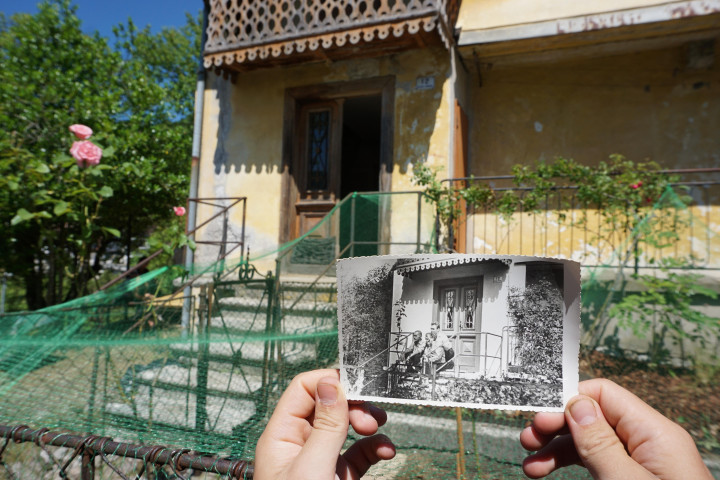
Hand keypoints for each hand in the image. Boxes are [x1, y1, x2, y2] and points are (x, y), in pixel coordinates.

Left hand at [254, 369, 395, 478]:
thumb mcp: (312, 468)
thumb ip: (326, 426)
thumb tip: (331, 382)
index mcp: (281, 437)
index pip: (303, 389)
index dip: (331, 382)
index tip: (358, 386)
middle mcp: (299, 445)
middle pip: (328, 404)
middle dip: (354, 404)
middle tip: (371, 415)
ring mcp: (320, 460)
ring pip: (346, 426)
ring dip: (367, 422)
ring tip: (379, 428)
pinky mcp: (338, 475)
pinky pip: (359, 451)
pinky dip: (375, 447)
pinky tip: (386, 450)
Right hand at [520, 378, 711, 478]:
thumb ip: (600, 443)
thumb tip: (577, 403)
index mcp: (655, 433)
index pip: (604, 395)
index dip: (567, 400)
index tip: (538, 417)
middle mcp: (649, 442)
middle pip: (593, 418)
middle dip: (557, 427)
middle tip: (527, 440)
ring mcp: (643, 463)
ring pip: (591, 443)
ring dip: (557, 451)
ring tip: (531, 467)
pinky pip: (599, 462)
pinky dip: (572, 465)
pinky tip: (549, 473)